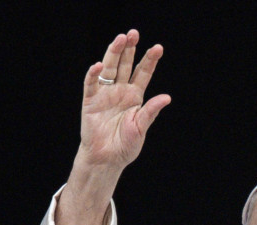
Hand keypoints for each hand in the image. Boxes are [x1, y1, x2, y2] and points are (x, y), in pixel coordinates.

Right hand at [77, 29, 170, 169]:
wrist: (107, 160)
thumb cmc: (125, 146)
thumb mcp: (141, 128)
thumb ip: (150, 112)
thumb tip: (166, 97)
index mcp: (135, 97)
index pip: (143, 73)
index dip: (150, 60)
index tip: (158, 48)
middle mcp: (120, 91)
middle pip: (125, 65)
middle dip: (129, 49)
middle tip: (133, 34)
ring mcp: (105, 94)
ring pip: (109, 69)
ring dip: (113, 53)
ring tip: (120, 39)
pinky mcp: (90, 101)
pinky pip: (91, 84)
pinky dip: (94, 74)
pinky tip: (99, 65)